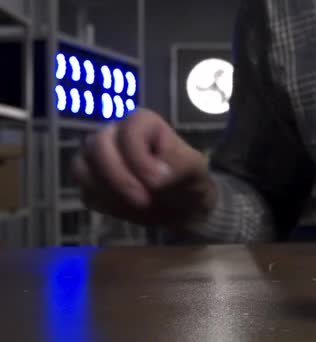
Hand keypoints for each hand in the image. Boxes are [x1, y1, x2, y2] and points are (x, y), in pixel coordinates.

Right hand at [72, 109, 216, 227]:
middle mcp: (114, 134)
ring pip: (82, 168)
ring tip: (136, 205)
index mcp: (141, 123)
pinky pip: (84, 191)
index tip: (158, 182)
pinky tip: (127, 209)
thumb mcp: (194, 169)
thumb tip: (154, 180)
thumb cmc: (187, 179)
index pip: (128, 131)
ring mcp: (98, 158)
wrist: (181, 207)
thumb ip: (178, 167)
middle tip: (144, 200)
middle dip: (120, 178)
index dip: (139, 158)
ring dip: (108, 191)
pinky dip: (104, 203)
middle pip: (97, 146)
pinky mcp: (92, 183)